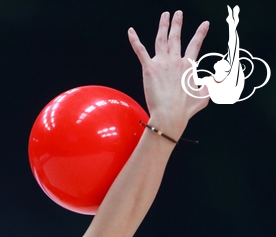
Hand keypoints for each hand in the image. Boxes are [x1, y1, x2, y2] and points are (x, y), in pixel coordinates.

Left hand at [128, 11, 209, 135]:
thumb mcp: (205, 95)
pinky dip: (135, 40)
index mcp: (188, 65)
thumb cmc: (186, 109)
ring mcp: (162, 63)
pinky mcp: (149, 69)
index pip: (195, 44)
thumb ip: (210, 84)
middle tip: (177, 13)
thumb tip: (214, 79)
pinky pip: (140, 51)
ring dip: (163, 26)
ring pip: (161, 40)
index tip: (205, 24)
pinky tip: (130, 31)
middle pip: (176, 38)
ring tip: (165, 15)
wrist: (170, 115)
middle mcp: (175, 61)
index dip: (200, 33)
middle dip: (177, 24)